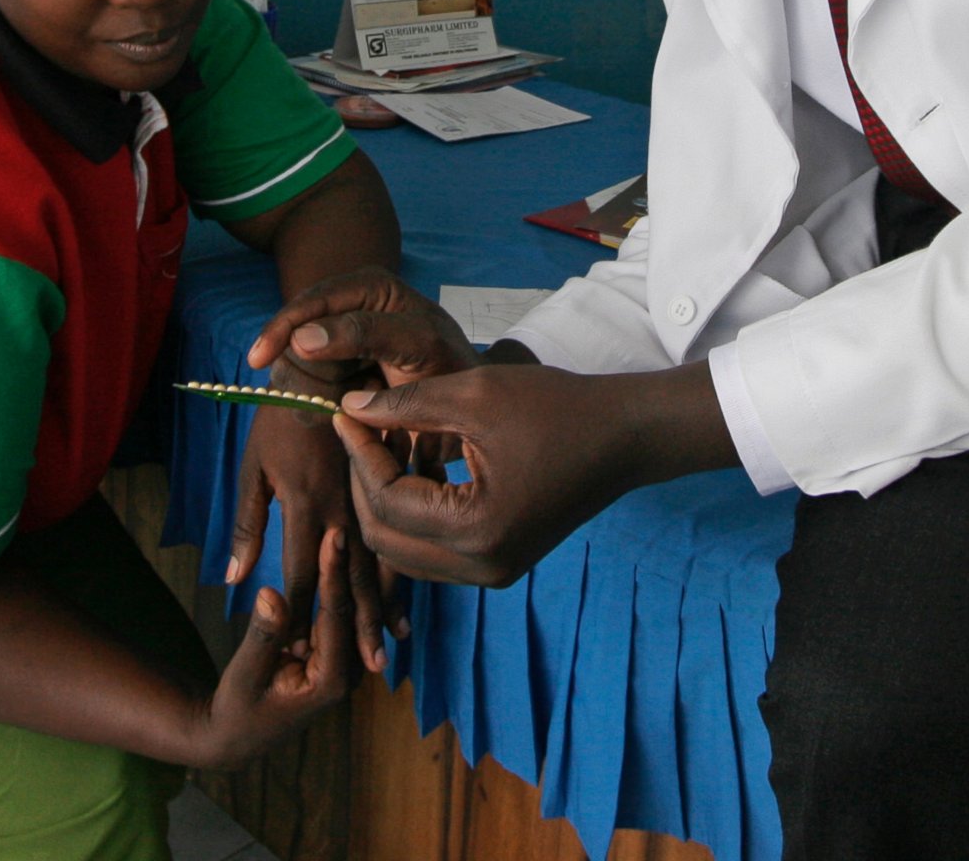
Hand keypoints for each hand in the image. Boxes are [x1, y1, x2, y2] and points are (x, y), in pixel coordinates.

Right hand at [179, 529, 356, 768]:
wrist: (236, 735)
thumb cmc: (236, 708)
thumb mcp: (244, 674)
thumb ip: (263, 635)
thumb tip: (271, 593)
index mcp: (330, 682)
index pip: (337, 618)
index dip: (333, 574)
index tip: (331, 536)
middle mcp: (346, 675)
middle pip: (351, 610)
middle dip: (344, 566)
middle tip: (341, 522)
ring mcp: (343, 666)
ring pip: (350, 610)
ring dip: (343, 572)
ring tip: (343, 527)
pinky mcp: (334, 657)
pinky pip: (340, 615)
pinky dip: (337, 584)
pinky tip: (338, 553)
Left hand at [226, 399, 398, 671]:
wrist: (325, 367)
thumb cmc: (279, 418)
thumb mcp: (253, 470)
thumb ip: (247, 528)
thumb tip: (233, 581)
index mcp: (306, 506)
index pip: (307, 578)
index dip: (304, 620)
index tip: (303, 656)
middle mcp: (344, 509)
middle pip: (351, 582)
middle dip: (355, 629)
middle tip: (364, 673)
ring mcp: (370, 498)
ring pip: (381, 565)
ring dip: (382, 609)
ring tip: (388, 648)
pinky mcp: (388, 484)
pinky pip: (398, 536)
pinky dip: (401, 572)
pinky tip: (406, 597)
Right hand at [245, 270, 479, 390]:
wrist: (464, 400)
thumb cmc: (451, 366)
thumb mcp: (419, 344)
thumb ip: (365, 334)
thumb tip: (302, 338)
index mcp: (370, 286)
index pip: (312, 302)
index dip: (282, 328)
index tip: (259, 360)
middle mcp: (349, 306)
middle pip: (296, 335)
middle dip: (302, 370)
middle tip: (334, 400)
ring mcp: (339, 338)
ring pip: (294, 365)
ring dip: (311, 390)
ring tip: (348, 403)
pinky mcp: (333, 370)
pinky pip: (305, 386)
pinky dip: (314, 403)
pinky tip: (340, 409)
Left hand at [332, 363, 732, 586]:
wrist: (623, 435)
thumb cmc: (558, 408)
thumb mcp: (476, 395)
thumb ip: (407, 406)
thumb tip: (349, 408)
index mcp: (478, 530)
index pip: (388, 503)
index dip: (360, 456)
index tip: (345, 414)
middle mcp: (483, 567)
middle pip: (386, 539)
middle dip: (364, 483)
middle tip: (359, 430)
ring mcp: (493, 573)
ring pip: (404, 552)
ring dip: (385, 501)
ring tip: (385, 444)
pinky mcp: (499, 564)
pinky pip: (432, 551)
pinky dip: (413, 514)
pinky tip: (417, 466)